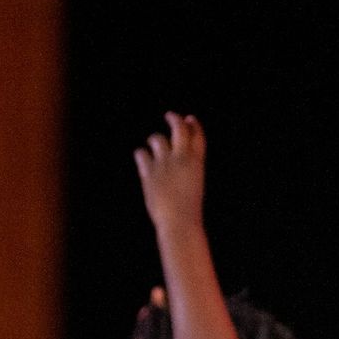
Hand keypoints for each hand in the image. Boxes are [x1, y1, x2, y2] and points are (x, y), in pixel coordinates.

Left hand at [134, 114, 206, 235]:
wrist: (179, 223)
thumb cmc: (188, 211)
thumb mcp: (194, 187)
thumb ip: (187, 171)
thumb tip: (175, 161)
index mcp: (197, 163)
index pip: (197, 136)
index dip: (193, 125)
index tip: (189, 119)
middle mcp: (181, 159)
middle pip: (178, 128)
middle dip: (174, 120)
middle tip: (170, 116)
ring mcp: (165, 164)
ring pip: (157, 138)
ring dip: (155, 140)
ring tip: (154, 147)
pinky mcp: (149, 172)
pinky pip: (141, 153)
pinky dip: (141, 155)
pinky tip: (142, 159)